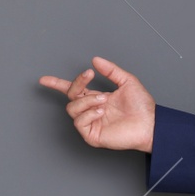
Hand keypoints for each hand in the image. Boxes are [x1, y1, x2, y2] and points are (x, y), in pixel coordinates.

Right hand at [39, 56, 156, 152]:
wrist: (150, 124)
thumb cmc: (141, 106)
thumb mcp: (127, 81)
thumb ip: (110, 70)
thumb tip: (95, 60)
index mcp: (96, 98)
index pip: (73, 90)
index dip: (57, 84)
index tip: (44, 79)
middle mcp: (91, 110)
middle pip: (70, 96)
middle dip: (76, 84)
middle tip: (88, 76)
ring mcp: (91, 123)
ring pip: (72, 109)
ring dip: (86, 101)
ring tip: (103, 100)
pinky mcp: (92, 135)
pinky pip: (79, 122)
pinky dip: (89, 114)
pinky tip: (101, 111)